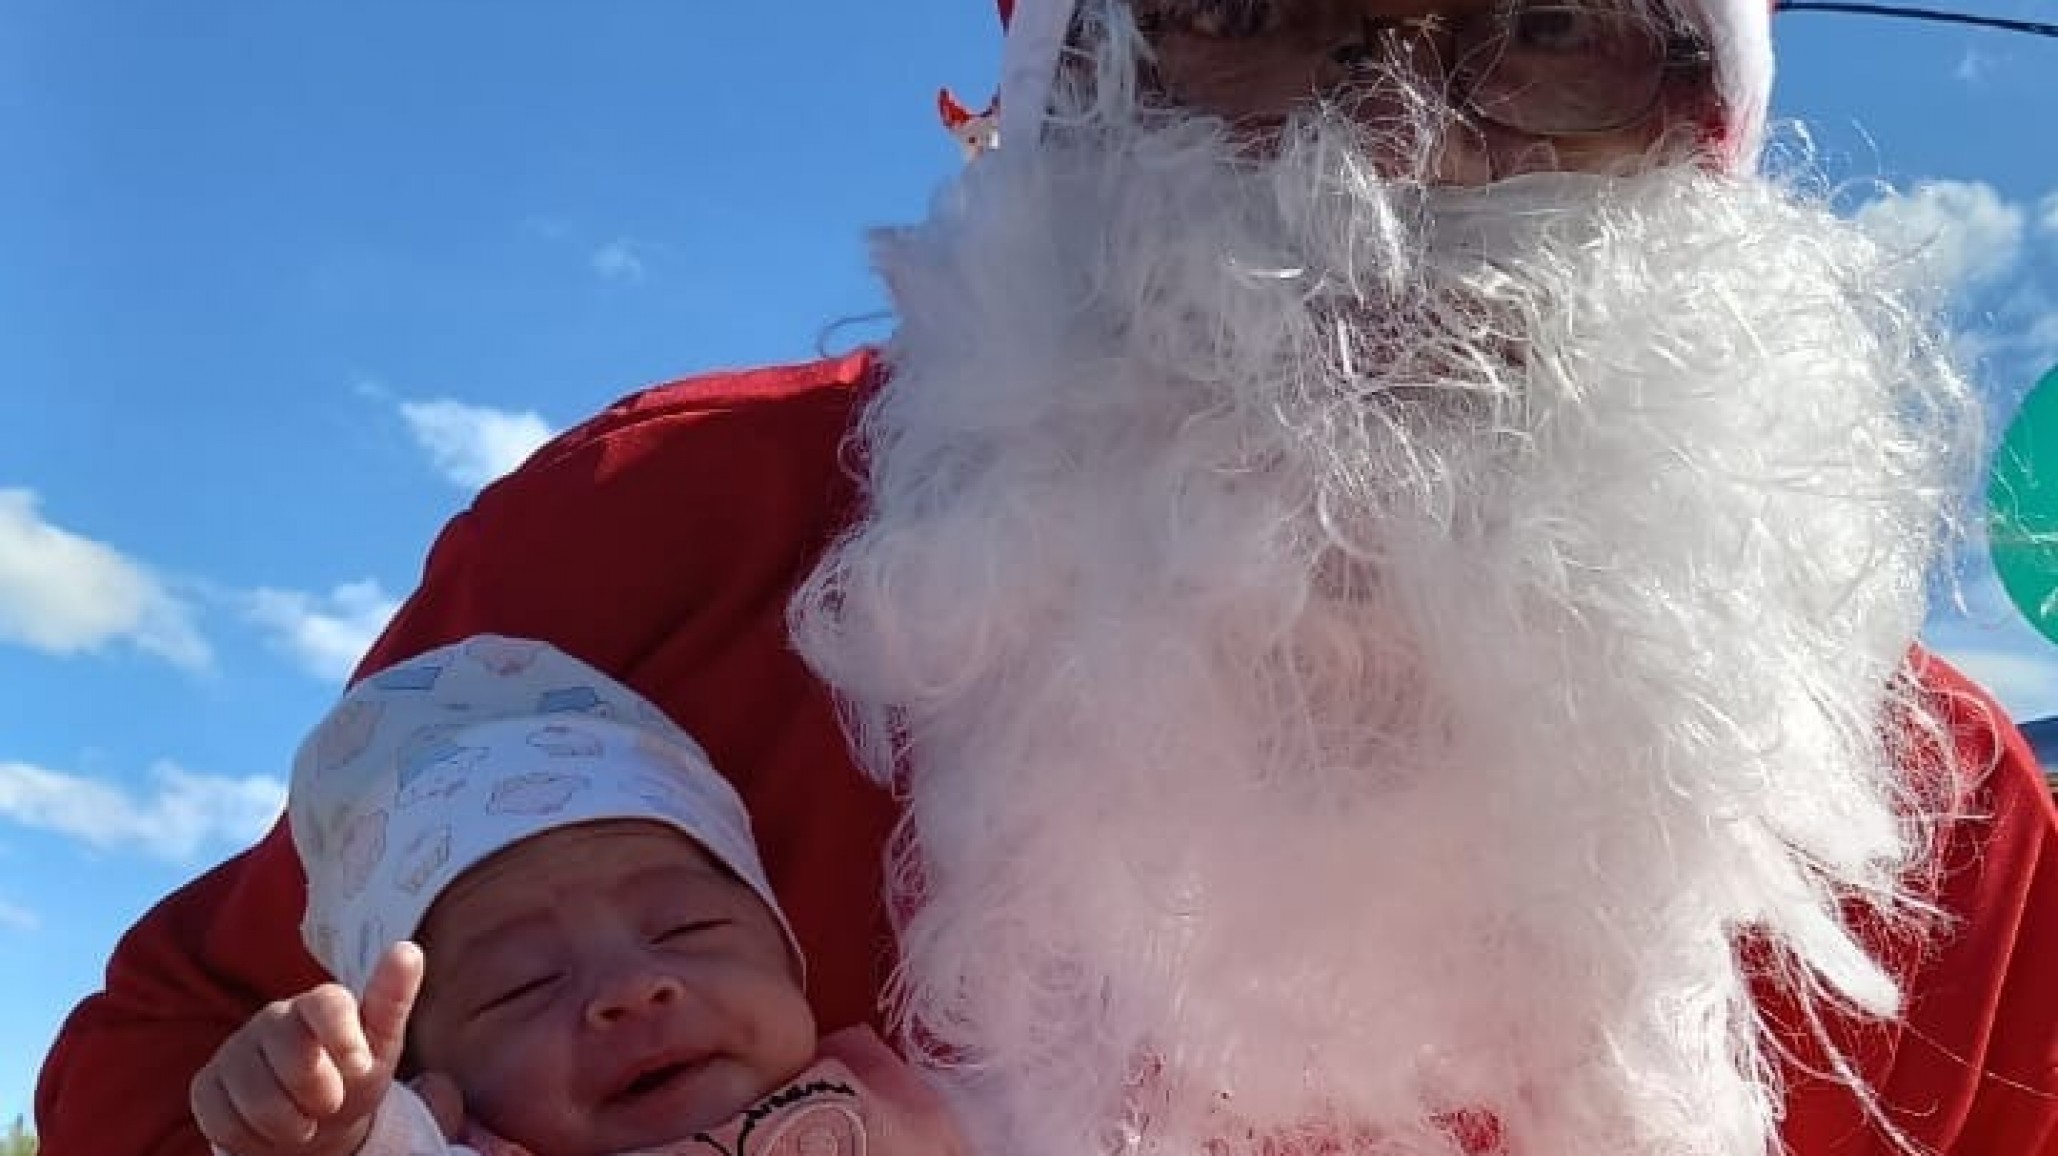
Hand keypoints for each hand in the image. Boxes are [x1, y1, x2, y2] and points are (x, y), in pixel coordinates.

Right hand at [192, 942, 424, 1155]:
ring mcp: (234, 1050)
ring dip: (288, 1123)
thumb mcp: (382, 1044)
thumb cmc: (351, 1075)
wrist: (313, 1118)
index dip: (341, 1034)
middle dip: (319, 1092)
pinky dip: (252, 1138)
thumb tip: (408, 949)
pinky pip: (221, 1118)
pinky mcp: (206, 1084)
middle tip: (331, 1102)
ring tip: (303, 1121)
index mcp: (319, 1004)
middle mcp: (273, 1019)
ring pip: (255, 1095)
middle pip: (290, 1053)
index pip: (325, 1003)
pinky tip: (267, 1129)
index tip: (359, 1065)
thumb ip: (392, 1000)